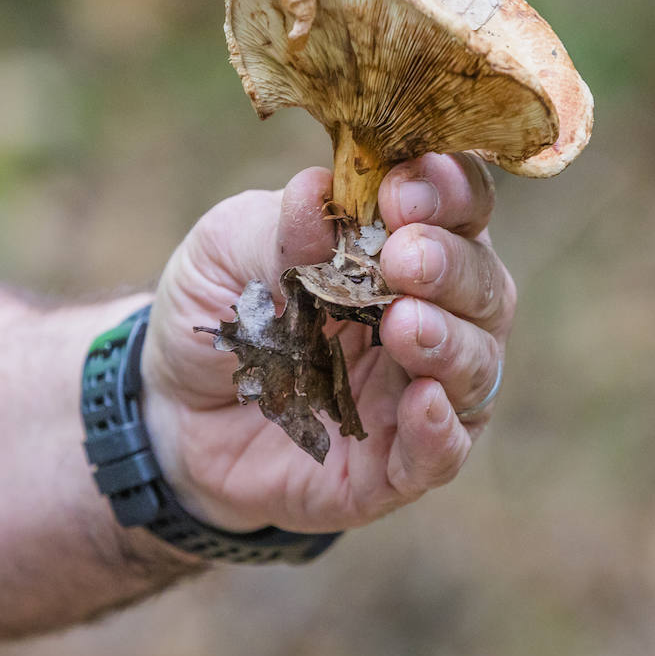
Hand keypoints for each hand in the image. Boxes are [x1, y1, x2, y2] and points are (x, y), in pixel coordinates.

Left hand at [142, 153, 515, 533]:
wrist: (170, 413)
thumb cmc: (222, 312)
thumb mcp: (227, 250)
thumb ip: (280, 228)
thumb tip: (318, 190)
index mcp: (401, 245)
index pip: (458, 207)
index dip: (445, 193)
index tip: (401, 192)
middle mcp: (431, 314)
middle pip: (484, 286)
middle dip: (453, 267)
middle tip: (406, 259)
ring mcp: (417, 392)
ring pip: (477, 367)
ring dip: (452, 343)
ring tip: (406, 326)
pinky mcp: (395, 466)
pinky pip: (442, 452)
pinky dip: (440, 429)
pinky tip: (423, 401)